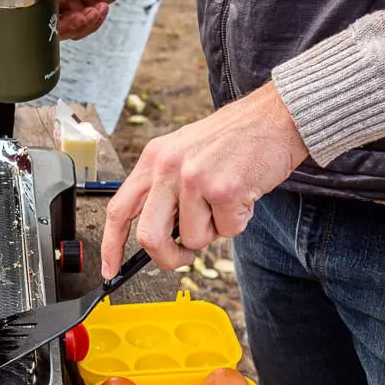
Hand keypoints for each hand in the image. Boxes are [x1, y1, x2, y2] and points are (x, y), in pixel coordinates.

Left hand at [101, 82, 309, 277]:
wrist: (274, 117)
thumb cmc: (232, 139)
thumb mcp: (183, 153)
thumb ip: (165, 190)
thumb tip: (158, 236)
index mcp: (153, 158)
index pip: (119, 209)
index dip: (111, 244)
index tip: (110, 268)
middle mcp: (168, 167)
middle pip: (149, 236)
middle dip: (167, 257)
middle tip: (183, 256)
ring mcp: (195, 178)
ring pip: (194, 239)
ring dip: (215, 230)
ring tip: (226, 199)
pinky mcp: (224, 190)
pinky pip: (227, 231)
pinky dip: (239, 222)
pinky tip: (244, 194)